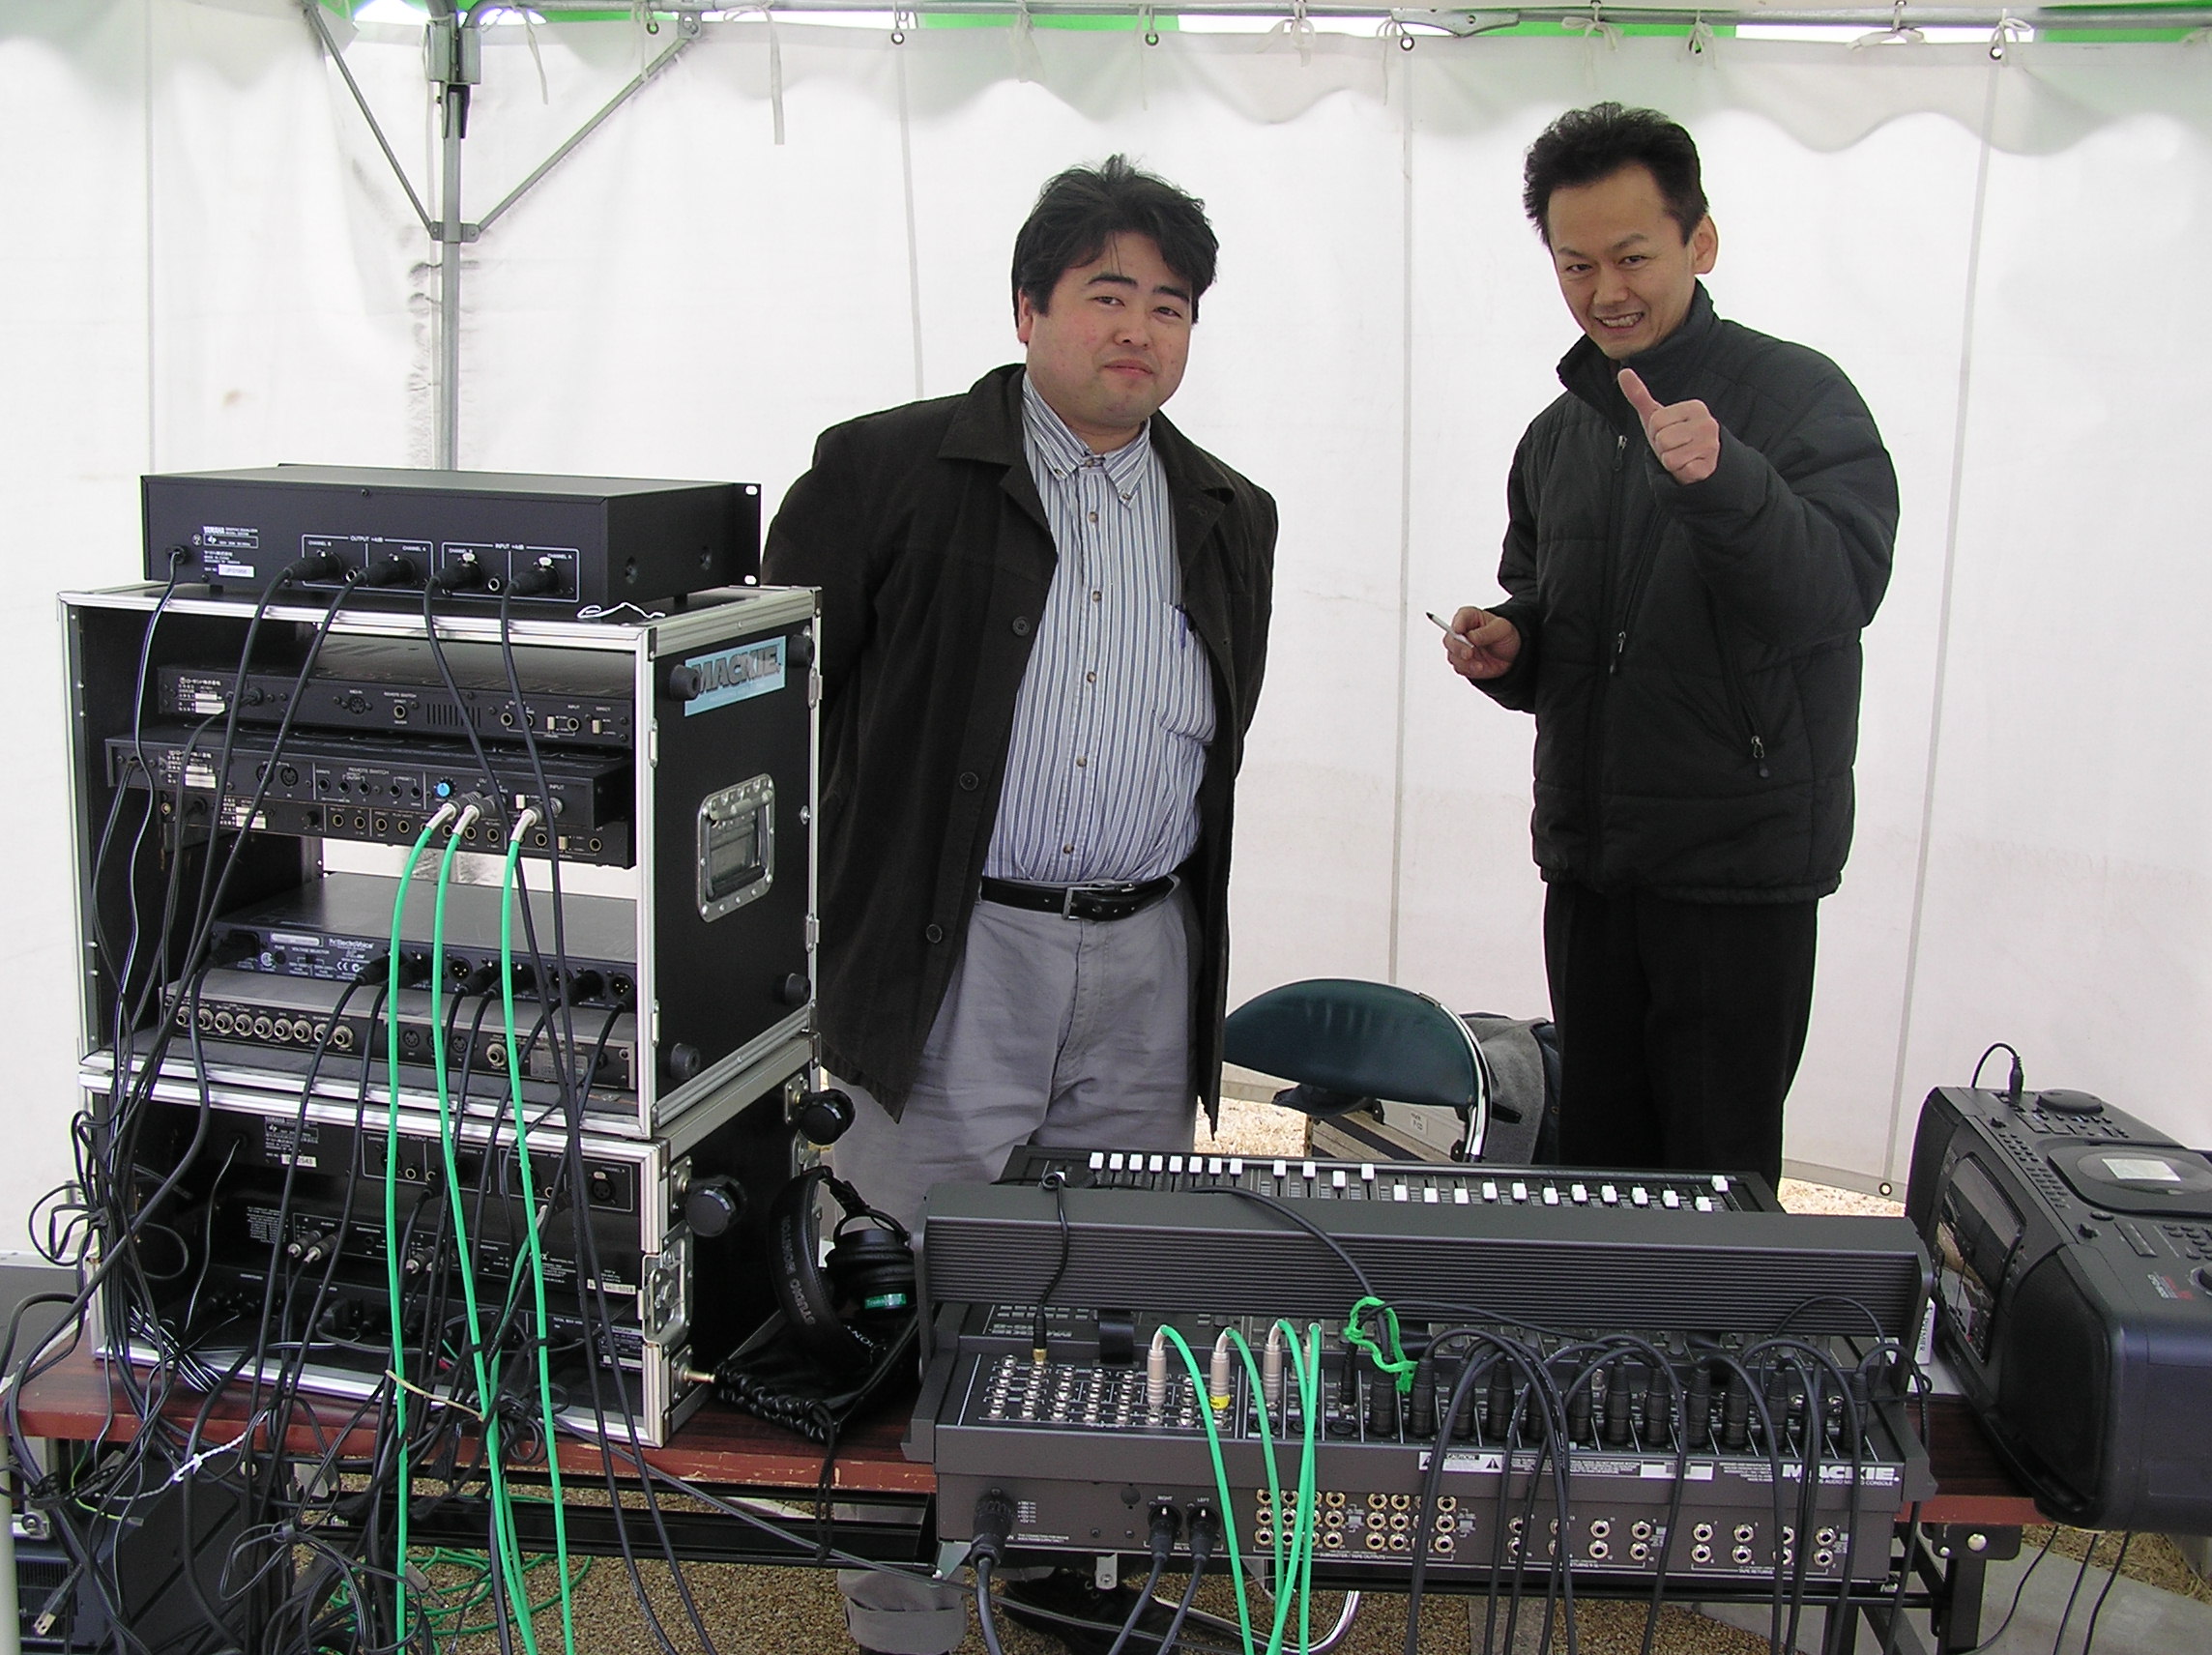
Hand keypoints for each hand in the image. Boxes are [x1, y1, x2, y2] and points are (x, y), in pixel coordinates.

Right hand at [1442, 606, 1520, 680]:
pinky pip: (1459, 668)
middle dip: (1458, 648)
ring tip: (1479, 665)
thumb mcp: (1502, 630)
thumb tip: (1471, 637)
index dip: (1457, 624)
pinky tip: (1479, 668)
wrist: (1512, 654)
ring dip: (1464, 662)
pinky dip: (1468, 669)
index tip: (1458, 630)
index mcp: (1470, 617)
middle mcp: (1461, 632)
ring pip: (1452, 656)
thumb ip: (1485, 633)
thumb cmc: (1505, 636)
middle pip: (1450, 639)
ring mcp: (1460, 649)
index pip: (1460, 617)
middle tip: (1468, 654)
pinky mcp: (1462, 663)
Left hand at [1619, 368, 1720, 485]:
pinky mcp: (1707, 467)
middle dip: (1661, 447)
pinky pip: (1678, 470)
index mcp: (1695, 407)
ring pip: (1668, 457)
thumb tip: (1623, 372)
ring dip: (1669, 460)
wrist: (1698, 462)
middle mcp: (1707, 423)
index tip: (1667, 432)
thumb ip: (1639, 395)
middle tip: (1674, 447)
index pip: (1656, 420)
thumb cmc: (1674, 436)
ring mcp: (1710, 445)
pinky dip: (1678, 471)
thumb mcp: (1656, 416)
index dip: (1655, 431)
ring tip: (1680, 456)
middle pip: (1662, 439)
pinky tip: (1688, 466)